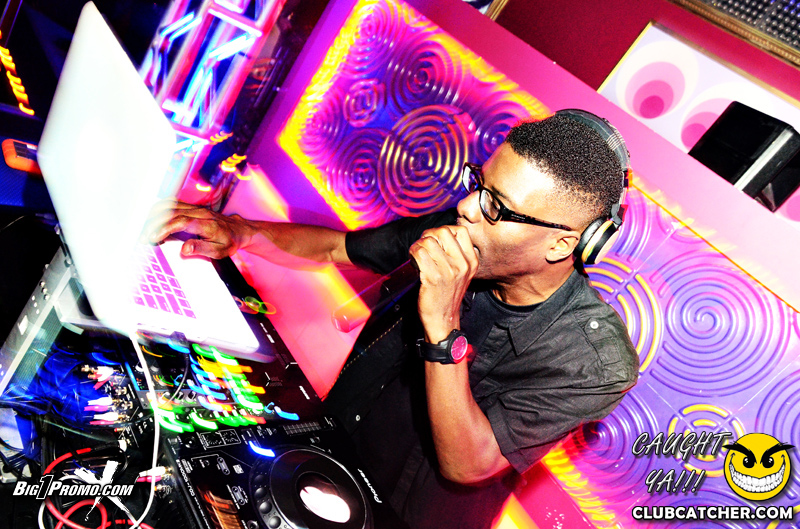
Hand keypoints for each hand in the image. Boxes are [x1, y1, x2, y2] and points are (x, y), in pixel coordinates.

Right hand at [146, 200, 253, 258]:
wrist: (237, 230)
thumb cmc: (228, 241)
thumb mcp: (219, 251)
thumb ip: (201, 249)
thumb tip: (184, 249)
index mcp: (207, 224)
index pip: (182, 222)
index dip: (165, 228)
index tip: (153, 237)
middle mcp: (200, 212)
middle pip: (171, 213)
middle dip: (154, 224)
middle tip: (143, 238)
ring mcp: (195, 208)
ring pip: (169, 206)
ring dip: (154, 217)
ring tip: (145, 230)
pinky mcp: (191, 207)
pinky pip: (171, 204)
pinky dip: (159, 211)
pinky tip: (152, 221)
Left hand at [409, 225, 477, 343]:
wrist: (443, 320)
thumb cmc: (448, 295)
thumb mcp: (461, 273)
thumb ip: (456, 254)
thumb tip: (438, 235)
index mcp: (471, 261)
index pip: (460, 231)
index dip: (444, 231)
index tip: (436, 240)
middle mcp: (462, 264)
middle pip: (442, 232)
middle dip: (428, 235)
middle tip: (423, 246)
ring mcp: (448, 271)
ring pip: (428, 241)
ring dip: (418, 245)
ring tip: (417, 255)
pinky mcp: (433, 278)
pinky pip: (419, 253)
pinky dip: (413, 254)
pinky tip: (414, 262)